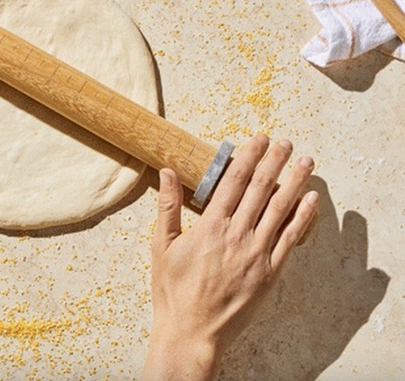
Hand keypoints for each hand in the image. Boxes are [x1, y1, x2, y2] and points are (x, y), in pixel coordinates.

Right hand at [143, 134, 318, 379]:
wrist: (192, 332)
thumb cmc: (173, 289)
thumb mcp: (162, 244)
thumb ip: (168, 205)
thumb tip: (167, 171)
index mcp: (211, 225)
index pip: (234, 181)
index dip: (248, 157)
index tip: (258, 139)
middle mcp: (237, 235)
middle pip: (260, 189)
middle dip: (274, 162)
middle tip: (285, 141)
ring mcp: (256, 254)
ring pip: (279, 209)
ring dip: (294, 182)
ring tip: (305, 161)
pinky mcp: (269, 273)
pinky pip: (290, 239)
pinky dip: (302, 217)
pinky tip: (311, 200)